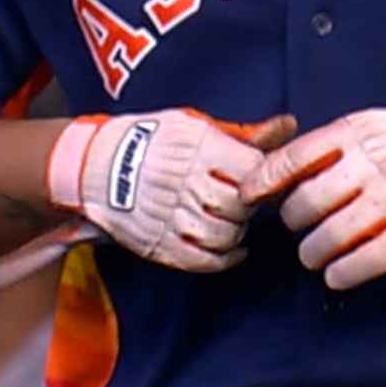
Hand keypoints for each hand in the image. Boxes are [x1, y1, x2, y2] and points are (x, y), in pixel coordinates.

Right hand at [45, 110, 296, 272]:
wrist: (95, 165)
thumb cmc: (153, 140)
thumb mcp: (196, 125)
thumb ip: (244, 132)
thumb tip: (290, 126)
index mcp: (197, 148)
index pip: (250, 169)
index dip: (263, 178)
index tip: (260, 180)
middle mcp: (183, 182)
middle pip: (238, 207)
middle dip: (250, 209)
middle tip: (249, 205)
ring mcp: (168, 216)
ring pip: (223, 236)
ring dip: (238, 234)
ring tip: (235, 223)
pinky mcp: (157, 242)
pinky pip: (200, 261)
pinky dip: (224, 260)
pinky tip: (233, 250)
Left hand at [241, 108, 385, 290]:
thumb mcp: (369, 125)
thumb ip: (330, 146)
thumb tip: (277, 173)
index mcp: (356, 133)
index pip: (296, 157)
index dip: (265, 179)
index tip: (249, 195)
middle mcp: (372, 165)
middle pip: (308, 202)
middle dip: (293, 221)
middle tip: (297, 226)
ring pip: (331, 236)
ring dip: (312, 252)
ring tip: (312, 254)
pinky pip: (367, 261)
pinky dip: (343, 273)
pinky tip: (335, 274)